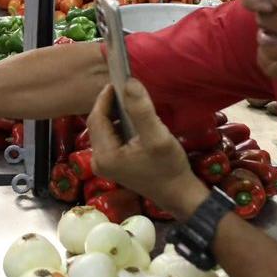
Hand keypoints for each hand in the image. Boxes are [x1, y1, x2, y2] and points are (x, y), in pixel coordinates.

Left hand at [86, 79, 201, 214]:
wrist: (179, 195)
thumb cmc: (169, 168)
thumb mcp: (157, 137)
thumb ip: (142, 110)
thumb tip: (129, 83)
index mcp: (104, 155)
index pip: (96, 118)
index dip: (105, 97)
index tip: (118, 81)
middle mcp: (99, 160)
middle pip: (98, 123)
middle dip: (109, 105)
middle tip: (125, 89)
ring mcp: (105, 164)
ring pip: (104, 130)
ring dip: (115, 114)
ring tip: (130, 100)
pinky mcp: (114, 164)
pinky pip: (111, 137)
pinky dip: (119, 124)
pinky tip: (133, 118)